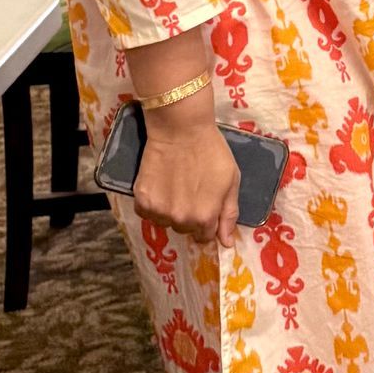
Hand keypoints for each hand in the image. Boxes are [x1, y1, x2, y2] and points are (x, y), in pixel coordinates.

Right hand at [133, 113, 241, 245]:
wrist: (181, 129)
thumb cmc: (211, 152)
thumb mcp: (231, 181)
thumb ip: (229, 214)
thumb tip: (226, 243)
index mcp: (205, 217)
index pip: (205, 237)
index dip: (207, 223)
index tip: (204, 207)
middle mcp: (181, 220)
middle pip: (185, 229)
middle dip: (189, 215)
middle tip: (190, 190)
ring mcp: (159, 211)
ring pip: (165, 222)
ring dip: (170, 211)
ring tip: (175, 186)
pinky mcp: (142, 201)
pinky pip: (147, 214)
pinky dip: (153, 205)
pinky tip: (161, 186)